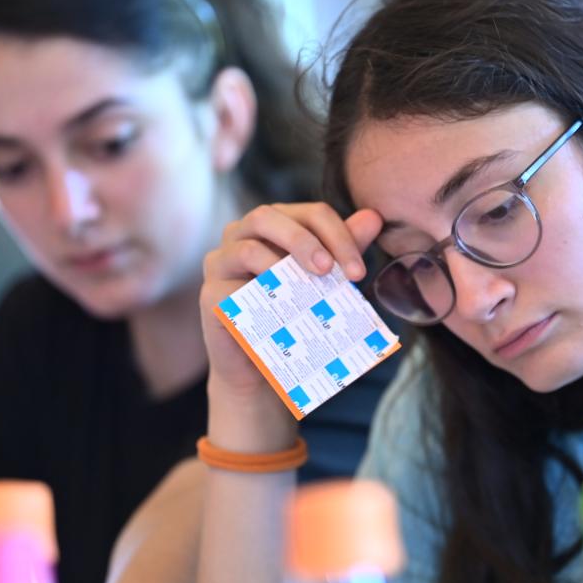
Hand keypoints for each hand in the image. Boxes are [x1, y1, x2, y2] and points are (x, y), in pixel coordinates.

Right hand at [199, 203, 382, 443]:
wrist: (263, 369)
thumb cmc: (296, 316)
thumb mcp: (326, 281)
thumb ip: (344, 248)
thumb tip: (373, 217)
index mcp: (274, 224)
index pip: (308, 213)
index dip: (337, 235)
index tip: (358, 271)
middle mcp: (241, 234)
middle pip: (268, 216)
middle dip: (303, 239)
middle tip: (330, 269)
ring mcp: (220, 263)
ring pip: (246, 247)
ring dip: (281, 264)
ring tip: (308, 288)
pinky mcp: (209, 295)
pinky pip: (228, 287)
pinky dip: (255, 295)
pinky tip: (280, 310)